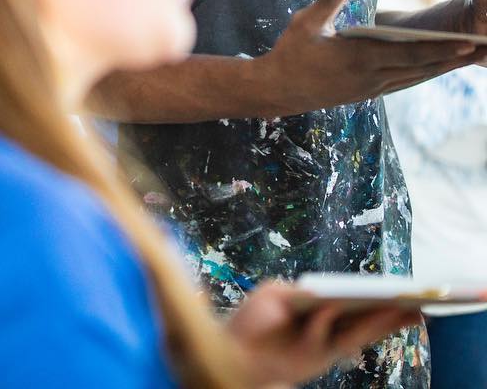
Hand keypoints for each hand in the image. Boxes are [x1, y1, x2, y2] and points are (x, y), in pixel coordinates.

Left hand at [227, 280, 418, 388]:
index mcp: (323, 316)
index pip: (356, 307)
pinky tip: (331, 306)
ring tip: (398, 309)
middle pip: (364, 323)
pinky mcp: (310, 359)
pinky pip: (321, 337)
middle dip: (391, 314)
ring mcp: (322, 347)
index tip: (405, 292)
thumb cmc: (254, 320)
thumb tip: (324, 297)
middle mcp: (328, 333)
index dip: (379, 302)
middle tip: (418, 305)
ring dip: (374, 322)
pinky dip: (325, 322)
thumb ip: (301, 294)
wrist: (231, 349)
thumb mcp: (275, 295)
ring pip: (354, 334)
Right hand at [257, 0, 486, 112]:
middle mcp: (371, 76)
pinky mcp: (367, 93)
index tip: (468, 43)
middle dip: (455, 58)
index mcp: (359, 58)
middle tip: (485, 49)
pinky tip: (437, 66)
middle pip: (422, 67)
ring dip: (445, 67)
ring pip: (416, 77)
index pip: (410, 53)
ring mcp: (371, 88)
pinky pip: (404, 81)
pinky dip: (425, 73)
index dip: (442, 48)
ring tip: (471, 56)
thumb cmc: (290, 52)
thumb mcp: (306, 22)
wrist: (277, 89)